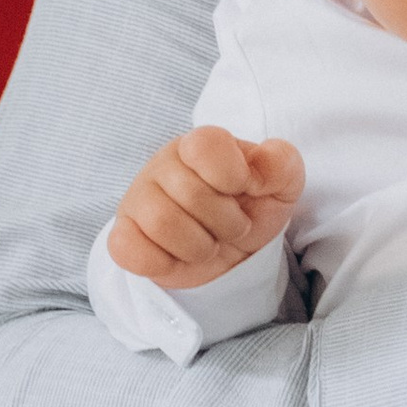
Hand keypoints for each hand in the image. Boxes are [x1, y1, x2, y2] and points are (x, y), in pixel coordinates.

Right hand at [108, 128, 304, 285]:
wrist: (232, 254)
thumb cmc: (250, 209)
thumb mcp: (281, 184)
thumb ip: (281, 163)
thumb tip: (256, 171)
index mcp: (198, 145)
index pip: (206, 145)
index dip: (233, 176)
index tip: (242, 189)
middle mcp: (162, 166)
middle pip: (192, 194)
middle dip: (227, 223)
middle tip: (231, 226)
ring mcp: (138, 200)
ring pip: (163, 223)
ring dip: (200, 246)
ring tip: (207, 243)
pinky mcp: (124, 236)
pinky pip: (130, 250)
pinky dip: (163, 262)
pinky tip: (177, 256)